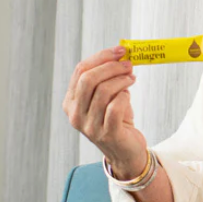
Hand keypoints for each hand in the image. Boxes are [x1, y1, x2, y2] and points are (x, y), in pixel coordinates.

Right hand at [62, 46, 147, 176]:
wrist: (126, 151)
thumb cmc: (117, 120)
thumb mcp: (108, 97)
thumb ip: (109, 78)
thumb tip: (121, 55)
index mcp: (71, 102)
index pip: (80, 71)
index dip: (101, 57)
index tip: (120, 50)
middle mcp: (75, 114)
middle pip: (88, 79)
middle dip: (111, 67)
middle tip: (128, 64)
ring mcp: (89, 126)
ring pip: (103, 92)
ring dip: (121, 80)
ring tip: (132, 78)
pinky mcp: (107, 134)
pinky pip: (115, 107)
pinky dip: (124, 96)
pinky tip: (128, 96)